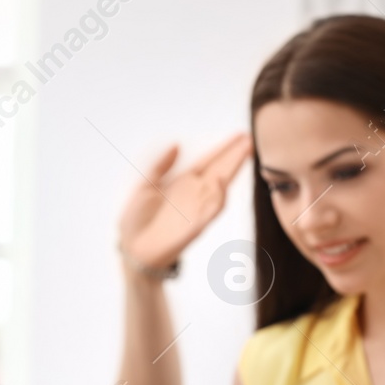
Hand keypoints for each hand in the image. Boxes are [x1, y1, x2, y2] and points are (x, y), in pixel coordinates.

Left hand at [118, 132, 252, 271]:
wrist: (132, 249)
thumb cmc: (136, 220)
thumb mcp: (145, 186)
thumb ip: (160, 165)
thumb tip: (176, 145)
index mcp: (183, 182)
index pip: (208, 161)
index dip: (223, 148)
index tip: (239, 135)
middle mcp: (195, 193)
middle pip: (221, 169)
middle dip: (236, 155)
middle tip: (252, 138)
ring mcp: (198, 208)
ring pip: (221, 186)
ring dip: (233, 169)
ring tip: (246, 151)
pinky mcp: (196, 225)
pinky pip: (212, 210)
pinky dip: (218, 196)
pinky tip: (223, 181)